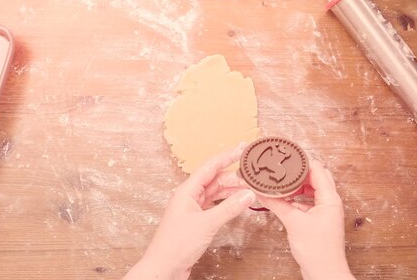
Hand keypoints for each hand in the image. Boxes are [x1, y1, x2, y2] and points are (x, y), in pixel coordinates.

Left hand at [123, 145, 255, 279]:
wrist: (164, 268)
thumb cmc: (176, 245)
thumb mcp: (207, 223)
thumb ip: (229, 208)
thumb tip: (248, 194)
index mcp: (187, 190)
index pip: (210, 167)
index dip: (227, 156)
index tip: (242, 148)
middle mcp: (189, 196)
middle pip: (215, 180)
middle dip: (234, 177)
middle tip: (252, 176)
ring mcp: (193, 209)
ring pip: (216, 193)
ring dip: (232, 191)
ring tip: (250, 189)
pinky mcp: (197, 221)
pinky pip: (215, 206)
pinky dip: (227, 204)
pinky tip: (238, 204)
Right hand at [258, 162, 354, 279]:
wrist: (324, 273)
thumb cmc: (317, 250)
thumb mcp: (293, 222)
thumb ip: (277, 204)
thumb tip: (261, 192)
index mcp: (329, 198)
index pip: (317, 170)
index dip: (303, 160)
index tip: (287, 155)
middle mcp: (330, 202)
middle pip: (316, 177)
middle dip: (299, 171)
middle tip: (282, 166)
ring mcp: (325, 211)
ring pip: (311, 190)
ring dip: (297, 185)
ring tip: (280, 181)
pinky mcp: (319, 220)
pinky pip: (307, 202)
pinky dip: (296, 198)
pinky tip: (283, 199)